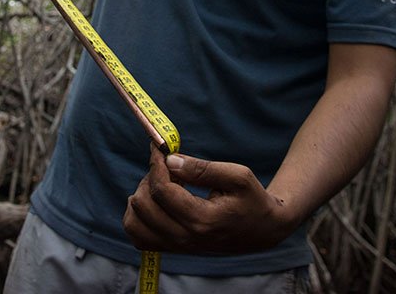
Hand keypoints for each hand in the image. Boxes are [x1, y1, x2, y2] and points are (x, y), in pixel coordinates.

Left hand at [122, 145, 294, 254]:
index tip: (160, 148)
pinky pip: (138, 236)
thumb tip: (169, 160)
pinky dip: (138, 216)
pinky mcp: (172, 248)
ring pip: (133, 223)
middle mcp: (185, 237)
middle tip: (168, 168)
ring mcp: (177, 246)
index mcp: (202, 219)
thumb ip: (202, 168)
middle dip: (149, 178)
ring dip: (140, 197)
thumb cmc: (252, 199)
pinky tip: (157, 202)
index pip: (162, 191)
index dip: (156, 164)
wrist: (262, 230)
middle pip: (143, 205)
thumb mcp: (238, 176)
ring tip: (162, 185)